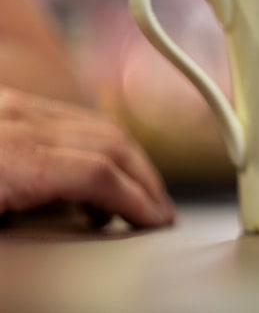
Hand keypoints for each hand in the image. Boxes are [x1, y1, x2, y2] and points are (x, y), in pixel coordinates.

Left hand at [0, 87, 174, 226]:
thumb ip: (38, 227)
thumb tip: (85, 239)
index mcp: (8, 157)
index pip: (98, 175)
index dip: (137, 201)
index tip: (156, 220)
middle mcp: (14, 121)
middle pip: (109, 142)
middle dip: (144, 179)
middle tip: (159, 208)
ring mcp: (9, 106)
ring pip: (96, 123)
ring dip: (127, 157)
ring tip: (136, 190)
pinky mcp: (4, 103)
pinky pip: (68, 115)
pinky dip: (97, 140)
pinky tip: (96, 164)